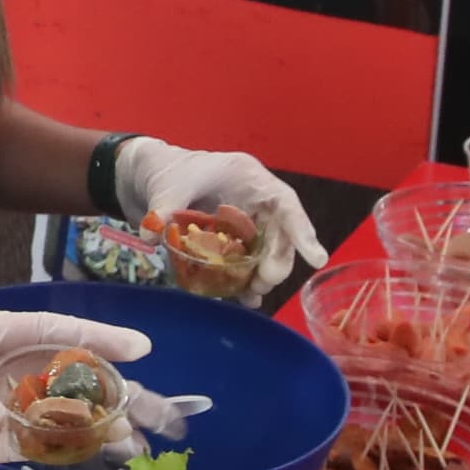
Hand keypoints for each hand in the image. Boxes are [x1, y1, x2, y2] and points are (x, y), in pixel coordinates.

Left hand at [0, 310, 173, 469]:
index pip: (49, 331)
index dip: (95, 338)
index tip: (139, 350)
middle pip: (68, 377)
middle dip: (115, 392)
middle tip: (165, 414)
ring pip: (60, 418)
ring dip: (101, 430)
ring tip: (144, 446)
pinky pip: (34, 450)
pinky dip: (69, 457)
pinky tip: (104, 464)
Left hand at [110, 136, 326, 293]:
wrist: (154, 176)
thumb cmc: (169, 171)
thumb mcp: (167, 185)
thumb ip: (163, 208)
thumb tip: (153, 235)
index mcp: (248, 178)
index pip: (284, 203)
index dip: (302, 230)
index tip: (316, 259)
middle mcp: (254, 201)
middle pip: (280, 233)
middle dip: (277, 260)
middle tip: (263, 282)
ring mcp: (246, 222)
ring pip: (268, 251)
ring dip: (263, 274)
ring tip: (251, 294)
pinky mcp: (234, 240)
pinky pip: (247, 262)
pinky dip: (245, 281)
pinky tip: (243, 299)